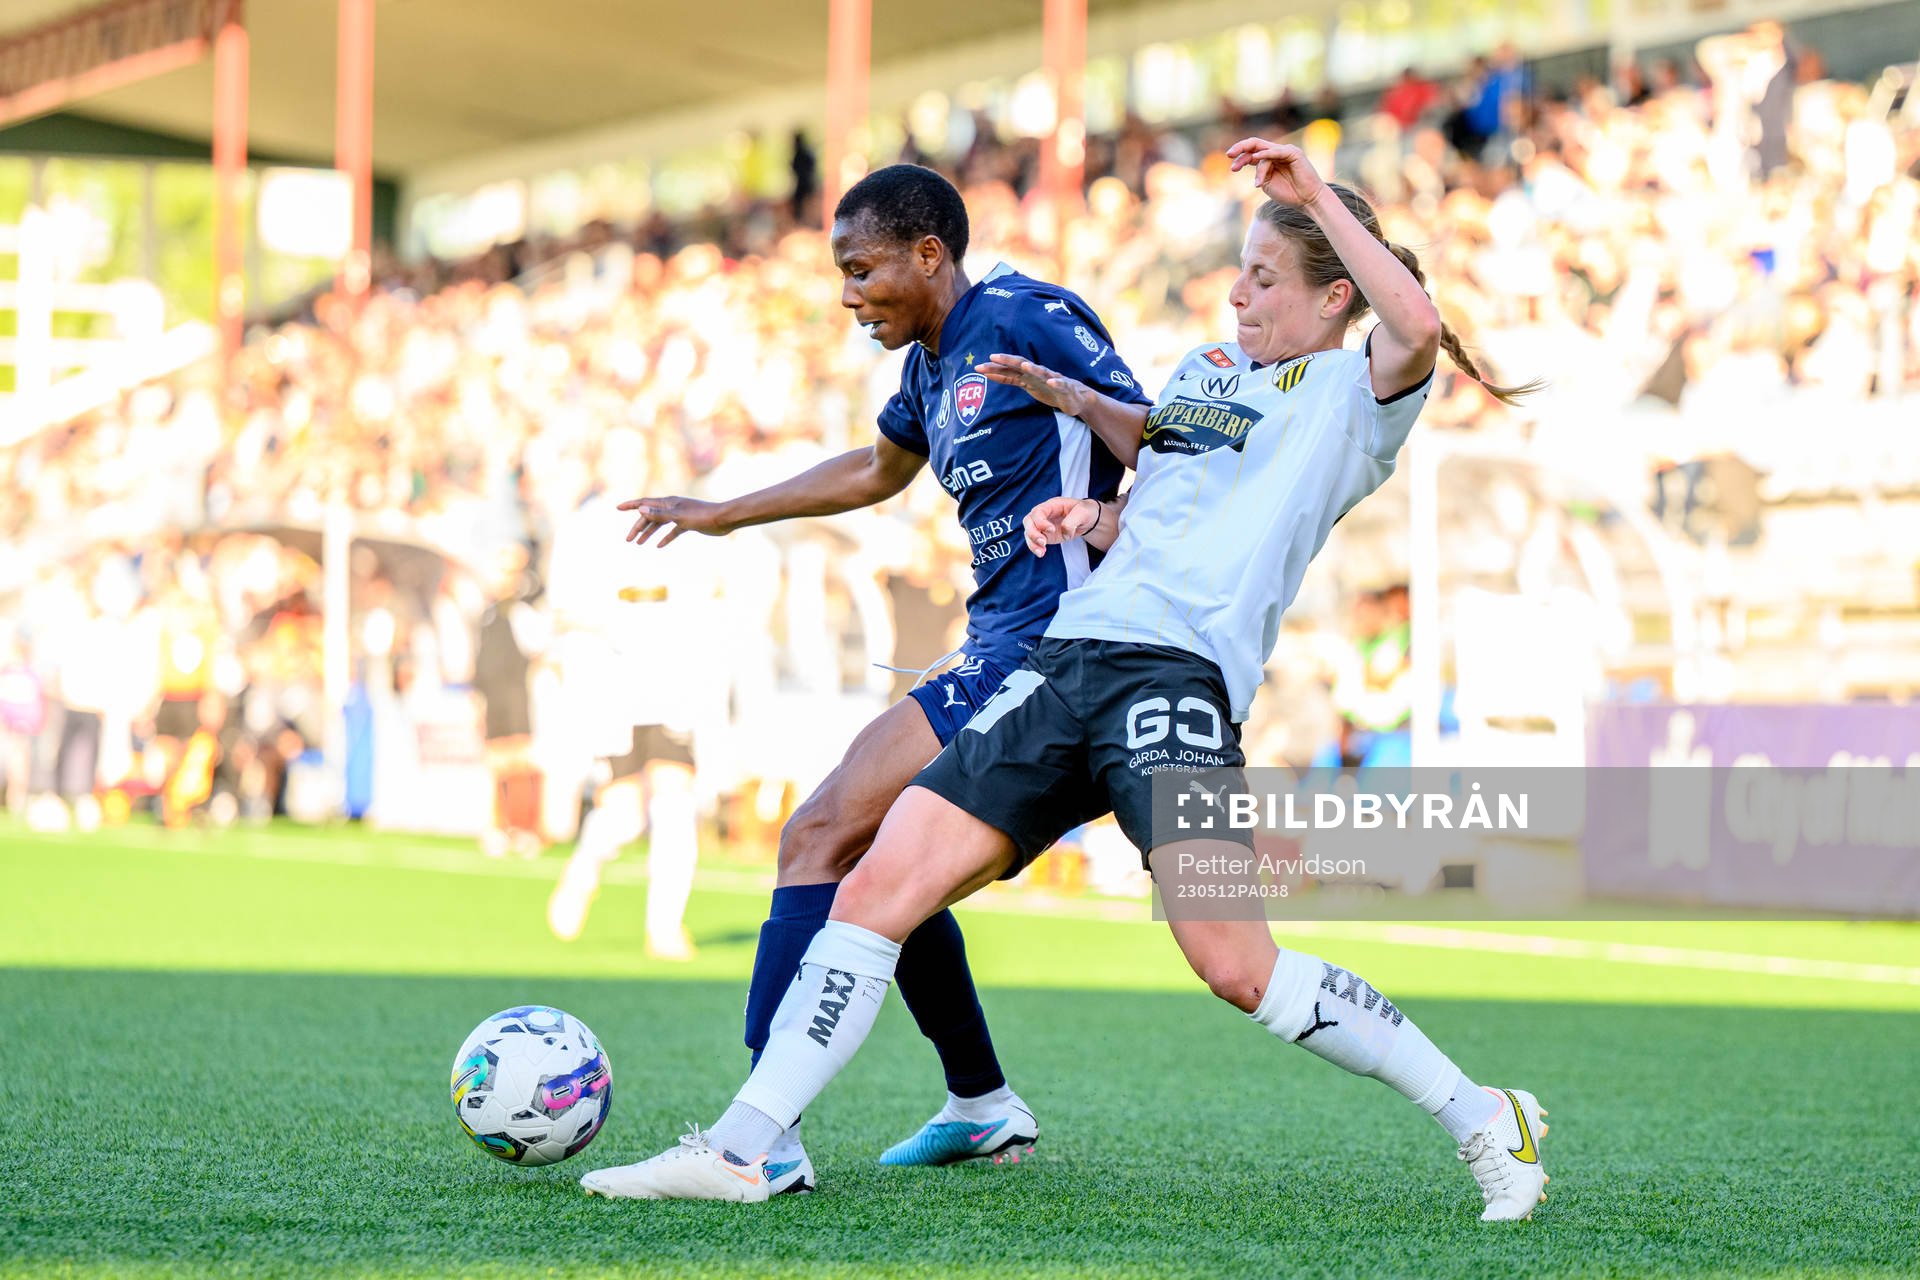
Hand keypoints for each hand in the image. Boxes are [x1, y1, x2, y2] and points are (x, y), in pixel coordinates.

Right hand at [617, 495, 733, 545]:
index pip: (644, 502)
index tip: (617, 508)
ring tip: (638, 544)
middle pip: (650, 516)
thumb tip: (640, 509)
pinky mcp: (687, 524)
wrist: (723, 519)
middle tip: (628, 540)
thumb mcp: (678, 516)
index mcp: (668, 503)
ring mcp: (679, 515)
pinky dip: (665, 538)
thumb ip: (659, 514)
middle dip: (638, 527)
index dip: (630, 505)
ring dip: (649, 533)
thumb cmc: (702, 516)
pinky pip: (672, 531)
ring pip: (659, 524)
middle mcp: (672, 507)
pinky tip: (658, 546)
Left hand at [976, 354, 1091, 416]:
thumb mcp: (1026, 385)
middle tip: (993, 357)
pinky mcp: (1064, 388)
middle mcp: (1038, 373)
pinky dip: (1056, 382)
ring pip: (1041, 371)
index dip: (995, 368)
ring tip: (1024, 365)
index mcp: (1028, 374)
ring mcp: (1052, 378)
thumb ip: (1010, 379)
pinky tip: (1051, 381)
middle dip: (1008, 361)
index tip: (979, 367)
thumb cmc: (1049, 389)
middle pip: (1021, 365)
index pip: (1009, 369)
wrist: (1075, 398)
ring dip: (1033, 368)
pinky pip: (1060, 384)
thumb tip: (990, 374)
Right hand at [1023, 496, 1100, 557]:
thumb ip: (1072, 522)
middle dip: (1032, 533)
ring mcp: (1043, 525)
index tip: (1051, 530)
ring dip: (1032, 543)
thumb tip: (1064, 533)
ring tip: (1041, 552)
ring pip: (1028, 532)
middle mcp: (1044, 514)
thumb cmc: (1085, 512)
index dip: (1041, 521)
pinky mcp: (1045, 536)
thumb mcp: (1083, 512)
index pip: (1038, 511)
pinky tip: (1042, 553)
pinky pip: (1034, 542)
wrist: (1088, 520)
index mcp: (1052, 505)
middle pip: (1028, 521)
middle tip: (1043, 542)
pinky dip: (1036, 548)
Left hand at [1225, 137, 1328, 208]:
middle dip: (1240, 148)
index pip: (1251, 152)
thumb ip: (1259, 172)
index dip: (1240, 158)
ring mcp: (1285, 151)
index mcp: (1269, 159)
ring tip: (1259, 183)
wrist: (1307, 200)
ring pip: (1264, 151)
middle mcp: (1276, 152)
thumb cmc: (1289, 194)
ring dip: (1258, 166)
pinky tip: (1257, 158)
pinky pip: (1277, 151)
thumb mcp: (1267, 183)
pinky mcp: (1294, 153)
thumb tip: (1249, 161)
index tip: (1232, 168)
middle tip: (1229, 154)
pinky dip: (1266, 154)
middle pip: (1255, 144)